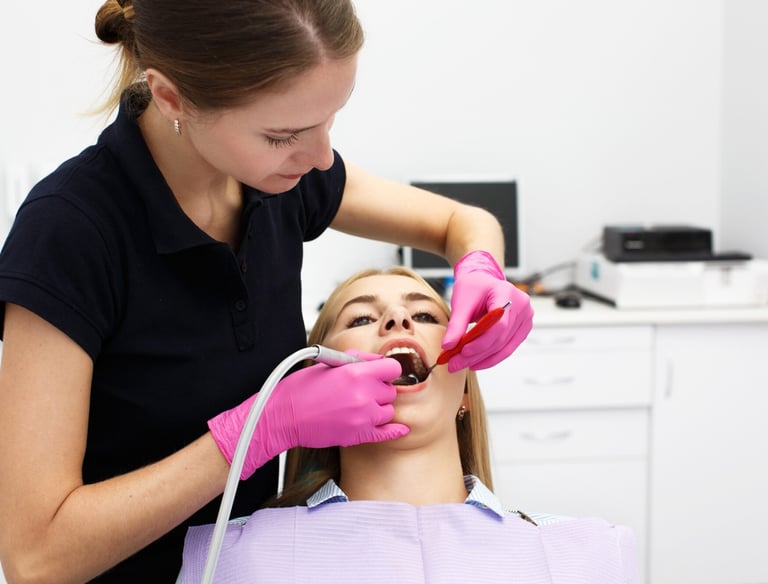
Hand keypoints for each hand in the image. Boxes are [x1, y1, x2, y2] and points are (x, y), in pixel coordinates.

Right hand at [207, 351, 407, 479]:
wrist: (283, 416)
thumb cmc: (302, 388)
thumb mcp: (329, 363)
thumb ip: (358, 359)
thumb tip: (378, 360)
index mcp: (357, 373)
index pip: (394, 368)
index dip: (387, 370)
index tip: (381, 373)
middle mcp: (364, 395)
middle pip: (391, 391)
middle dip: (379, 390)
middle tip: (362, 391)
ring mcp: (363, 417)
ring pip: (388, 411)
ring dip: (378, 408)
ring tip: (359, 406)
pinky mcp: (358, 435)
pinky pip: (387, 433)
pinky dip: (394, 430)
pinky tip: (399, 428)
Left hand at [443, 250, 533, 371]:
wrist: (483, 281)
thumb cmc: (473, 288)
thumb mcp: (461, 302)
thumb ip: (456, 325)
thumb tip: (448, 346)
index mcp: (507, 293)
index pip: (499, 325)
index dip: (481, 342)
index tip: (462, 352)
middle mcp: (522, 305)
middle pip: (500, 338)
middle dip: (476, 354)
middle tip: (454, 364)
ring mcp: (526, 318)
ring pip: (504, 347)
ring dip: (482, 359)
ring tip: (461, 365)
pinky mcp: (523, 328)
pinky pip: (507, 348)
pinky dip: (491, 357)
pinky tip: (475, 362)